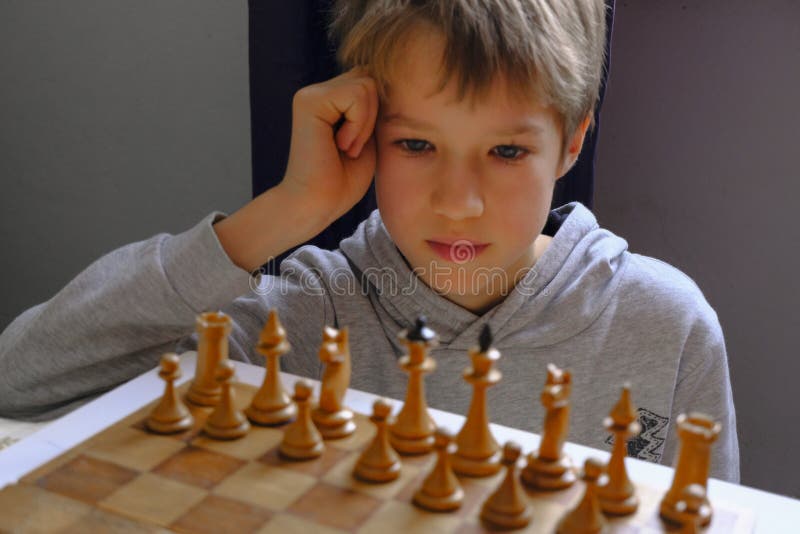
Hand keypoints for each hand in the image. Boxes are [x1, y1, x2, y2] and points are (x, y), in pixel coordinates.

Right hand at [280, 66, 378, 226]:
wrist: (318, 205)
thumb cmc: (343, 181)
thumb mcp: (367, 138)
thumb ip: (372, 109)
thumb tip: (391, 81)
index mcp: (329, 100)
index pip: (371, 83)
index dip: (376, 114)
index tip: (359, 146)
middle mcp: (317, 91)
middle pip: (370, 77)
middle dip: (373, 115)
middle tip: (354, 147)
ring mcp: (310, 94)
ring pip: (366, 84)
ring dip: (365, 123)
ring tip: (346, 148)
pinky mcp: (309, 101)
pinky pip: (356, 94)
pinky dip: (358, 124)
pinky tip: (341, 145)